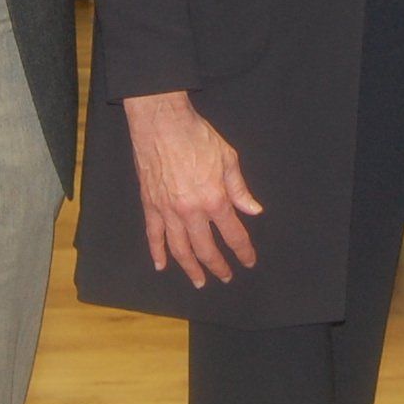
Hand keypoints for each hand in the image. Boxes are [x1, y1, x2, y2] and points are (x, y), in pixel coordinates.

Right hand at [121, 90, 262, 288]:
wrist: (161, 122)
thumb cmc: (196, 136)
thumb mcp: (228, 158)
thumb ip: (240, 189)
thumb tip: (253, 211)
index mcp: (214, 199)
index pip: (233, 234)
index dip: (243, 251)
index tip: (248, 261)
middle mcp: (191, 211)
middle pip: (206, 249)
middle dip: (218, 266)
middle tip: (225, 277)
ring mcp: (168, 211)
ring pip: (180, 249)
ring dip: (190, 268)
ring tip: (199, 281)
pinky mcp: (150, 205)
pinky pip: (153, 235)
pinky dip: (157, 252)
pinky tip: (162, 265)